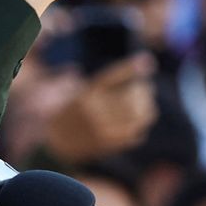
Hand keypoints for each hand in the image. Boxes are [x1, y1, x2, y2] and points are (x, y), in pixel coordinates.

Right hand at [43, 52, 157, 163]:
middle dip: (143, 90)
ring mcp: (102, 128)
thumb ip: (105, 80)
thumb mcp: (79, 90)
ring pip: (137, 116)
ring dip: (147, 109)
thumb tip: (139, 68)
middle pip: (131, 96)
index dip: (132, 68)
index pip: (113, 76)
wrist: (56, 141)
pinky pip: (135, 133)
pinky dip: (141, 127)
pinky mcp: (108, 144)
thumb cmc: (71, 111)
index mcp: (87, 93)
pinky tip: (138, 124)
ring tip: (146, 106)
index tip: (149, 62)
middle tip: (146, 88)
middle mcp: (94, 109)